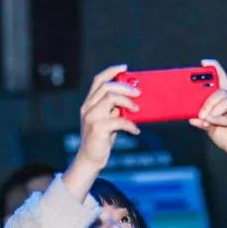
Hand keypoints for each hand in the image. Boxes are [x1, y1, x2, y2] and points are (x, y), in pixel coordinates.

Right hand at [62, 64, 140, 198]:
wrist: (90, 160)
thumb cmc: (102, 139)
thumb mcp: (107, 120)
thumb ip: (114, 108)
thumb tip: (132, 97)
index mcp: (89, 103)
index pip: (98, 80)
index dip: (112, 71)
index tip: (125, 68)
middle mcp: (88, 108)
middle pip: (107, 87)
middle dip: (125, 87)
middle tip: (139, 93)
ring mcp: (91, 118)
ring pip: (111, 98)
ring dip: (128, 102)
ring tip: (137, 110)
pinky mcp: (98, 129)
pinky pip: (119, 120)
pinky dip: (130, 124)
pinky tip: (135, 130)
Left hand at [189, 59, 226, 162]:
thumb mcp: (211, 128)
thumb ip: (203, 121)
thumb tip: (190, 117)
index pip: (223, 79)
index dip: (216, 69)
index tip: (204, 62)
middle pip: (220, 92)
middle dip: (207, 102)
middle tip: (199, 114)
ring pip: (225, 101)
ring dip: (212, 110)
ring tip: (206, 120)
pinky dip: (218, 119)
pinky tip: (212, 122)